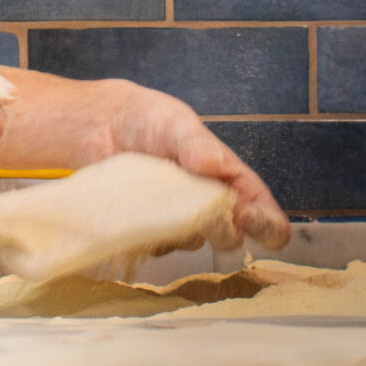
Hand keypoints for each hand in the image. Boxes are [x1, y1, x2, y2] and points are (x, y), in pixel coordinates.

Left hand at [103, 83, 291, 249]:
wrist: (100, 125)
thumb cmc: (148, 120)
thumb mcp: (175, 122)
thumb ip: (195, 143)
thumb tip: (212, 164)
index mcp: (226, 178)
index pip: (259, 207)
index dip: (266, 221)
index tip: (253, 220)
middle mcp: (207, 204)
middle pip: (229, 235)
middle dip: (222, 230)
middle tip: (204, 213)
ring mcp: (176, 220)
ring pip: (191, 243)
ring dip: (180, 230)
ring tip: (156, 199)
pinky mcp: (147, 229)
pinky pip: (156, 245)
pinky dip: (149, 235)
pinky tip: (134, 212)